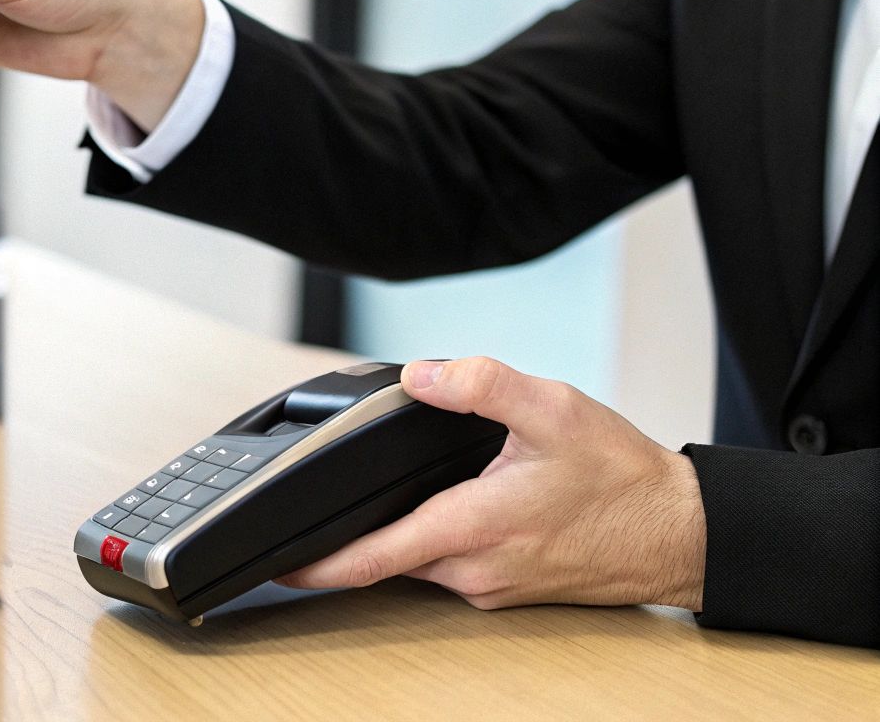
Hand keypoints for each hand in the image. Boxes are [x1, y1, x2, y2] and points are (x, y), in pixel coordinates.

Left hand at [280, 357, 706, 611]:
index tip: (279, 564)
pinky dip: (432, 537)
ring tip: (386, 496)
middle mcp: (475, 569)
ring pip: (418, 562)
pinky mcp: (507, 587)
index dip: (319, 562)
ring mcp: (491, 585)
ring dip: (395, 534)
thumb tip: (420, 374)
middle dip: (349, 535)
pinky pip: (450, 565)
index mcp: (474, 527)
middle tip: (320, 510)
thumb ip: (481, 385)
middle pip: (386, 558)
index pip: (375, 557)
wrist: (682, 532)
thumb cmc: (624, 478)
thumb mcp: (553, 409)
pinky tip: (443, 506)